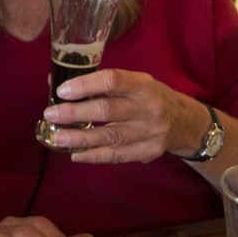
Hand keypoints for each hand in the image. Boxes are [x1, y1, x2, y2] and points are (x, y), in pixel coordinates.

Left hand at [42, 68, 206, 163]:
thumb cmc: (150, 97)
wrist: (186, 122)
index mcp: (143, 84)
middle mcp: (149, 107)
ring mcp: (150, 132)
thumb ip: (101, 83)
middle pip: (108, 110)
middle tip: (51, 114)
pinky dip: (93, 156)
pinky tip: (75, 154)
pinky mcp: (149, 152)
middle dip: (75, 113)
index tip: (63, 90)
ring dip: (80, 138)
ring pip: (110, 136)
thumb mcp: (135, 82)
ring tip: (57, 138)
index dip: (86, 84)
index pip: (113, 80)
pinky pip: (117, 155)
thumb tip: (58, 82)